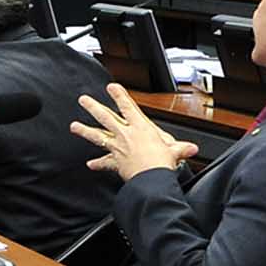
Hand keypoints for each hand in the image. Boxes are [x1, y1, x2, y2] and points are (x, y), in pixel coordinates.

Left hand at [71, 84, 197, 180]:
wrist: (150, 178)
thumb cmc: (163, 162)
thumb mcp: (175, 151)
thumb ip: (180, 148)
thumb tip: (191, 148)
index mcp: (141, 127)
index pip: (128, 107)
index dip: (119, 95)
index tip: (111, 87)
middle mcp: (126, 135)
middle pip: (105, 117)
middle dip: (93, 107)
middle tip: (83, 100)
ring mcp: (117, 147)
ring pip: (97, 136)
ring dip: (85, 130)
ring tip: (74, 126)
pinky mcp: (115, 162)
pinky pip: (104, 162)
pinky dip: (97, 163)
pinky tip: (90, 164)